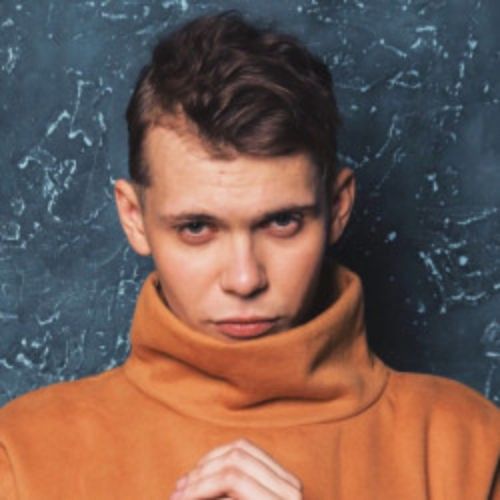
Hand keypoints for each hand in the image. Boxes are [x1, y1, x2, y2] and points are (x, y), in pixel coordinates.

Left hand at [170, 438, 302, 499]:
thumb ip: (225, 492)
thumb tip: (185, 482)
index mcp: (284, 483)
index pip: (243, 449)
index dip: (210, 460)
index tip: (184, 481)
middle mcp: (292, 486)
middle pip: (237, 454)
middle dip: (201, 470)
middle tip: (175, 491)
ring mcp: (288, 496)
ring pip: (234, 466)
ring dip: (200, 481)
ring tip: (179, 497)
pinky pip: (234, 481)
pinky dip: (207, 489)